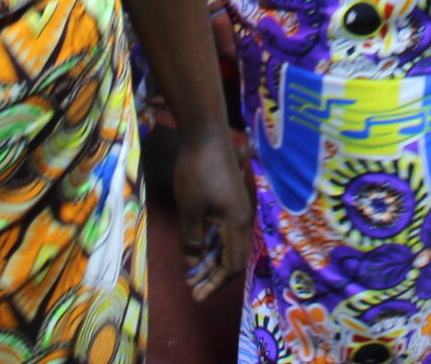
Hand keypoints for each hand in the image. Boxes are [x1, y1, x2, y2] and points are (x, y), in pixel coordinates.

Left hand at [171, 127, 252, 300]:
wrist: (205, 134)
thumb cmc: (198, 172)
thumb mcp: (190, 210)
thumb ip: (192, 239)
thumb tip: (193, 264)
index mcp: (237, 223)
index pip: (233, 265)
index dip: (216, 282)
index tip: (197, 295)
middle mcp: (240, 219)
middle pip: (230, 257)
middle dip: (211, 276)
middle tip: (192, 291)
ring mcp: (234, 209)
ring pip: (224, 244)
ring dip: (208, 260)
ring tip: (190, 277)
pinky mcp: (226, 200)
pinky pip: (220, 230)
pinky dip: (208, 243)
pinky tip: (195, 251)